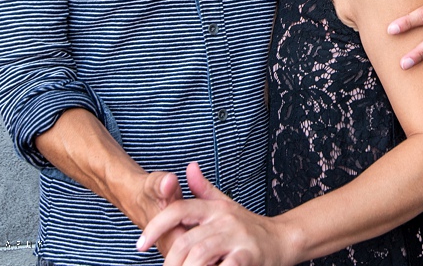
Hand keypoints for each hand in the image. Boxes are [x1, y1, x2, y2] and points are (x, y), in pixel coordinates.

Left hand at [137, 163, 290, 265]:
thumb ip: (203, 190)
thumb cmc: (249, 225)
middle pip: (185, 240)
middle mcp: (224, 221)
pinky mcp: (249, 256)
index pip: (178, 210)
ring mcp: (237, 238)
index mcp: (214, 208)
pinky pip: (226, 265)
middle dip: (170, 261)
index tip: (140, 245)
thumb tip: (189, 166)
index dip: (156, 227)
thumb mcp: (225, 205)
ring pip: (200, 254)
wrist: (282, 239)